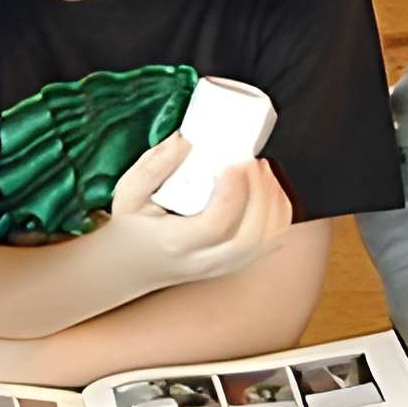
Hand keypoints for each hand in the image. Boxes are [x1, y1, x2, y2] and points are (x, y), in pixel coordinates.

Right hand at [100, 135, 295, 293]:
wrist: (128, 266)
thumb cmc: (130, 228)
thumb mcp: (128, 193)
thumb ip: (153, 166)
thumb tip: (186, 140)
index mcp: (175, 243)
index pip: (216, 225)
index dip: (234, 192)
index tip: (236, 162)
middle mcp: (203, 260)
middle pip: (250, 237)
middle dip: (261, 194)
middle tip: (254, 162)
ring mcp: (222, 266)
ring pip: (266, 242)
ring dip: (273, 202)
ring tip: (262, 170)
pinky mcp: (234, 263)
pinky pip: (270, 243)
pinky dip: (279, 215)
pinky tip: (270, 190)